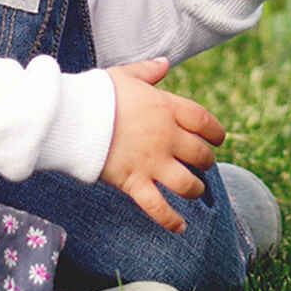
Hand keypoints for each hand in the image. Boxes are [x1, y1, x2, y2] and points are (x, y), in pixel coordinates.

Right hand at [100, 57, 225, 232]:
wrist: (73, 116)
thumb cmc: (96, 94)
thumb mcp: (125, 75)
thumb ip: (148, 71)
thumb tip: (165, 63)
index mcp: (166, 108)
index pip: (204, 121)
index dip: (215, 132)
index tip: (217, 139)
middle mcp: (166, 137)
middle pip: (200, 155)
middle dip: (205, 162)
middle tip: (201, 164)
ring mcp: (152, 162)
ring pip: (187, 184)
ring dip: (195, 189)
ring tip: (194, 191)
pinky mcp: (133, 182)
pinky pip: (158, 207)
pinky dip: (171, 220)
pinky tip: (180, 228)